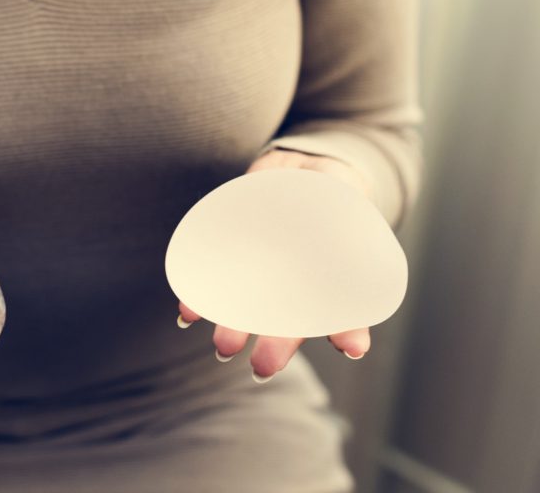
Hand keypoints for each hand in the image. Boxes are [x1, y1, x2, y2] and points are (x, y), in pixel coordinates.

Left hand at [175, 149, 371, 381]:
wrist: (298, 170)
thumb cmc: (330, 188)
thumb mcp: (343, 190)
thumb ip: (343, 197)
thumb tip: (339, 190)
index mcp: (333, 275)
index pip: (345, 310)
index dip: (348, 330)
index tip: (352, 349)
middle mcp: (297, 284)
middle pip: (288, 322)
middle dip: (276, 348)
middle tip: (262, 368)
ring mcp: (265, 273)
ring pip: (249, 310)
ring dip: (234, 330)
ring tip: (223, 349)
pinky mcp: (235, 255)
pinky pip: (214, 282)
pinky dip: (198, 299)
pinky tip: (187, 313)